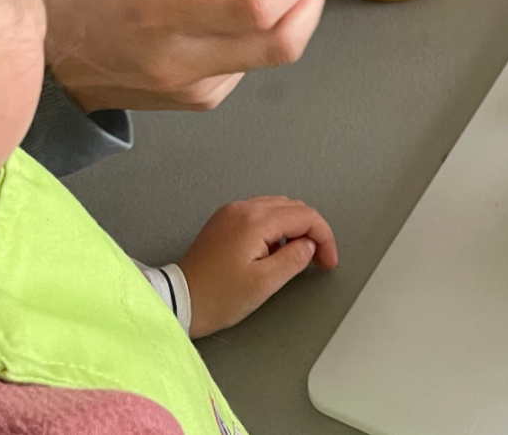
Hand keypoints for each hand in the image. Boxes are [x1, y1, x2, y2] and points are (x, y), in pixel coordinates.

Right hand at [42, 0, 325, 112]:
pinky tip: (231, 7)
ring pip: (273, 54)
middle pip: (283, 43)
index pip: (255, 7)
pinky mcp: (202, 101)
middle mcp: (183, 60)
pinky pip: (251, 64)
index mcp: (162, 12)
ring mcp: (195, 89)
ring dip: (283, 12)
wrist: (54, 63)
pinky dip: (259, 31)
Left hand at [177, 196, 338, 336]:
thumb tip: (308, 245)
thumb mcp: (264, 283)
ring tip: (300, 256)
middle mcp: (243, 209)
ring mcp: (231, 213)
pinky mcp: (224, 221)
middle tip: (319, 260)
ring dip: (296, 227)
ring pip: (278, 208)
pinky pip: (261, 213)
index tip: (328, 261)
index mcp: (254, 221)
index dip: (324, 237)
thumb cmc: (218, 297)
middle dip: (312, 231)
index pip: (305, 216)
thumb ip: (293, 259)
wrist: (180, 301)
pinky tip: (276, 250)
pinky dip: (277, 227)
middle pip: (293, 207)